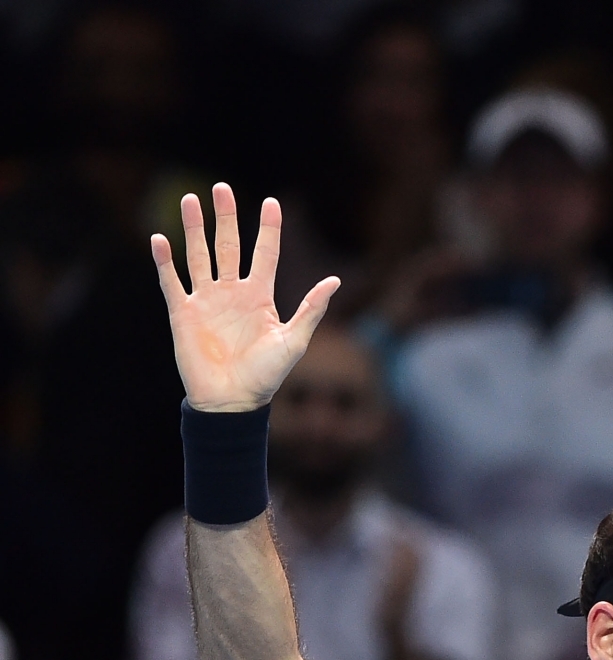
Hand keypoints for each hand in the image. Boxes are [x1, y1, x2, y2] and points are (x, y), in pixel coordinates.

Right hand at [151, 184, 339, 411]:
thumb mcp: (294, 340)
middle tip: (222, 188)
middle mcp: (232, 293)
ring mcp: (206, 300)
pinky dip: (165, 261)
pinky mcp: (183, 313)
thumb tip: (335, 280)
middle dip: (225, 218)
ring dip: (194, 229)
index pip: (265, 254)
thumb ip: (311, 309)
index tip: (273, 202)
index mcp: (260, 296)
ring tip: (191, 200)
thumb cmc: (266, 376)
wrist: (233, 401)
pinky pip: (172, 282)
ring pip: (199, 255)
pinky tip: (160, 238)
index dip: (269, 229)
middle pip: (228, 246)